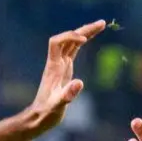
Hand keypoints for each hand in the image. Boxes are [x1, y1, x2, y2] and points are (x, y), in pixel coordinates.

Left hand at [25, 20, 107, 134]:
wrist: (39, 117)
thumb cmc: (47, 113)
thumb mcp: (58, 106)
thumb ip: (68, 95)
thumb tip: (80, 82)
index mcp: (53, 67)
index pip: (57, 42)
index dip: (69, 37)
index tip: (83, 40)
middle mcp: (56, 63)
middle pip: (67, 38)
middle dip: (83, 30)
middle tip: (102, 23)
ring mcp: (60, 65)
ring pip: (71, 43)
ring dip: (84, 33)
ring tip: (101, 25)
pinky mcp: (64, 70)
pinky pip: (73, 51)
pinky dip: (82, 42)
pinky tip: (89, 39)